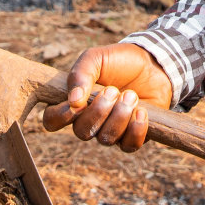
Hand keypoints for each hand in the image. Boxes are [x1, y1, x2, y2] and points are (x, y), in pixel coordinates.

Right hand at [41, 44, 173, 152]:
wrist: (152, 63)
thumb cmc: (118, 61)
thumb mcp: (96, 58)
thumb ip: (80, 74)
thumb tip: (73, 101)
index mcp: (74, 102)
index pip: (52, 120)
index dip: (59, 117)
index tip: (75, 104)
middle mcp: (90, 121)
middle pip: (82, 132)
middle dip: (99, 111)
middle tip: (114, 90)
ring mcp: (110, 130)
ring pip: (106, 139)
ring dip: (120, 116)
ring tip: (131, 95)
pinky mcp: (132, 136)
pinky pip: (129, 146)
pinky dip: (136, 129)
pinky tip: (142, 111)